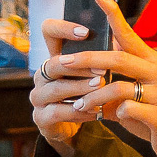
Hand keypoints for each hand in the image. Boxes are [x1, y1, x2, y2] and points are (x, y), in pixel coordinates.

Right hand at [32, 17, 108, 153]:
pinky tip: (95, 111)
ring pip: (56, 89)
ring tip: (100, 87)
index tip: (86, 32)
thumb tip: (118, 37)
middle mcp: (42, 75)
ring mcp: (38, 96)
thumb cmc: (83, 96)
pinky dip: (78, 112)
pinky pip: (58, 112)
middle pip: (53, 63)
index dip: (63, 28)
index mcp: (54, 58)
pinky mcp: (40, 117)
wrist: (70, 128)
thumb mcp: (91, 75)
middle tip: (103, 69)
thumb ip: (98, 58)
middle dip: (79, 66)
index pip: (48, 31)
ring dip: (80, 88)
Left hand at [53, 0, 156, 156]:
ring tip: (80, 105)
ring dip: (93, 97)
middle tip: (62, 63)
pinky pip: (126, 110)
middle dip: (86, 60)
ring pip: (118, 88)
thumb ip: (118, 79)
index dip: (113, 13)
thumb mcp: (139, 93)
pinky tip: (108, 118)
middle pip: (117, 59)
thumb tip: (90, 67)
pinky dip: (112, 114)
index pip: (130, 34)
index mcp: (154, 63)